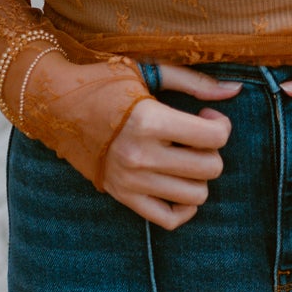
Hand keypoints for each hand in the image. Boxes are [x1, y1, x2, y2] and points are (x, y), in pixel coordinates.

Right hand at [100, 64, 240, 229]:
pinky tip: (179, 184)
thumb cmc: (104, 83)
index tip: (206, 115)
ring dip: (199, 176)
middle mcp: (141, 156)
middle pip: (210, 168)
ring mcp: (131, 182)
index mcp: (149, 121)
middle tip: (197, 136)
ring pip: (196, 196)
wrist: (55, 107)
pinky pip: (170, 220)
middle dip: (213, 151)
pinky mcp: (123, 197)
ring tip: (185, 157)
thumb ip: (193, 81)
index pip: (213, 138)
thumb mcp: (147, 72)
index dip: (221, 125)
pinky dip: (184, 208)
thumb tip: (235, 90)